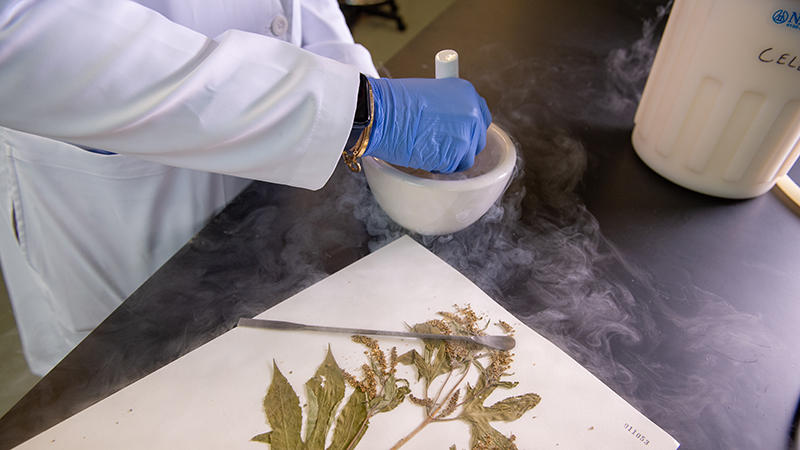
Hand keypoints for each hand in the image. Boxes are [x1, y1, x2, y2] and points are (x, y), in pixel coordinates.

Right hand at [363, 77, 491, 172]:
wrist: (383, 114)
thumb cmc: (397, 102)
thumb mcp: (431, 93)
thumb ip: (449, 107)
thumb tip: (451, 121)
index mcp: (467, 93)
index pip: (481, 116)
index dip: (470, 127)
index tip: (460, 132)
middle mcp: (472, 113)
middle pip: (478, 139)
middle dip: (461, 144)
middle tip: (442, 144)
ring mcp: (466, 136)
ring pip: (467, 157)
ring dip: (451, 158)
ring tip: (430, 150)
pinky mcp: (455, 156)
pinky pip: (452, 167)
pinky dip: (440, 166)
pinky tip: (424, 155)